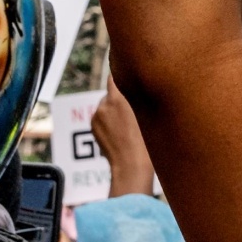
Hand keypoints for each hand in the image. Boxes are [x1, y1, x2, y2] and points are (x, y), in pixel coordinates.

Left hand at [90, 83, 153, 198]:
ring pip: (106, 106)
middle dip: (120, 99)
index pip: (115, 76)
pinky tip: (119, 133)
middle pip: (112, 93)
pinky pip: (102, 117)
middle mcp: (105, 103)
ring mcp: (97, 115)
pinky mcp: (93, 126)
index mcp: (120, 97)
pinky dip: (108, 121)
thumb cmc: (146, 141)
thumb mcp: (148, 114)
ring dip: (114, 111)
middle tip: (134, 112)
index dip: (122, 77)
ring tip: (127, 127)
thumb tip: (137, 87)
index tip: (130, 80)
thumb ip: (139, 97)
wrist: (131, 165)